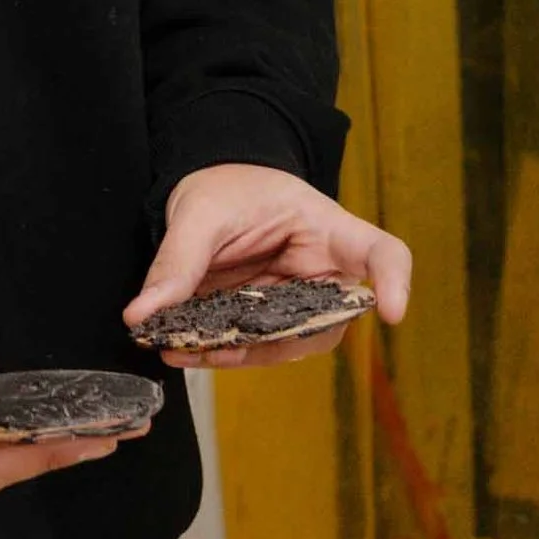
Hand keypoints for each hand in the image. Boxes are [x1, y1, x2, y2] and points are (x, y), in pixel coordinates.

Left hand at [124, 164, 409, 366]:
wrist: (207, 185)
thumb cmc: (223, 184)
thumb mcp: (201, 212)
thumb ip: (179, 261)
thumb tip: (142, 315)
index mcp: (327, 228)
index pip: (382, 253)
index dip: (395, 282)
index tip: (393, 313)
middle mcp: (322, 271)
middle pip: (328, 321)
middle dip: (272, 340)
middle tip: (218, 345)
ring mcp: (296, 298)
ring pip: (286, 343)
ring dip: (236, 354)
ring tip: (181, 350)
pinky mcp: (265, 316)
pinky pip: (252, 345)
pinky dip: (217, 353)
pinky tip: (180, 351)